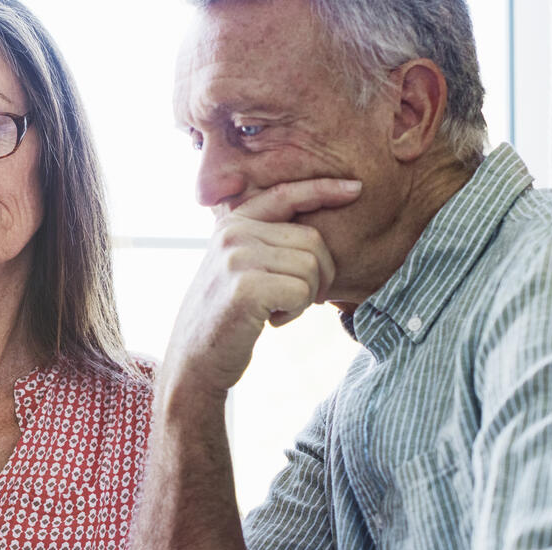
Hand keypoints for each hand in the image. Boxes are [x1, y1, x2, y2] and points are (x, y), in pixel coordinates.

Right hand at [161, 178, 360, 396]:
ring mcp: (237, 258)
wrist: (195, 359)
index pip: (286, 194)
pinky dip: (297, 311)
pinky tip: (273, 321)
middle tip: (298, 300)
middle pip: (312, 240)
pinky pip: (302, 292)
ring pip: (311, 267)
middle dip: (321, 275)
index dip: (323, 189)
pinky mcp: (245, 288)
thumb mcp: (239, 266)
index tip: (356, 189)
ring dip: (307, 297)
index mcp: (233, 222)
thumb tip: (320, 234)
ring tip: (279, 310)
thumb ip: (265, 241)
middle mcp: (232, 233)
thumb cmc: (227, 315)